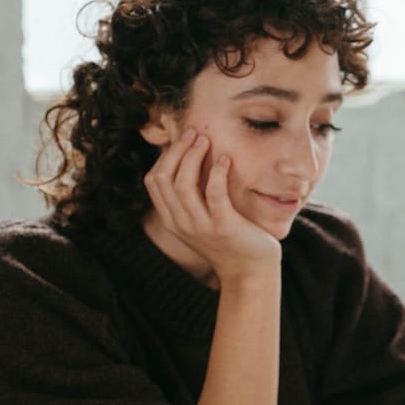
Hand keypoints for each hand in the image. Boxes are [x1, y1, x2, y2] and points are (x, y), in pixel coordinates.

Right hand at [144, 129, 279, 281]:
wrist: (250, 271)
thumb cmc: (229, 239)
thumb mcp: (201, 218)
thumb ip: (191, 196)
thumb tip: (188, 158)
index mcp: (171, 219)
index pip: (153, 180)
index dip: (165, 156)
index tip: (183, 139)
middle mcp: (180, 223)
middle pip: (163, 178)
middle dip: (177, 150)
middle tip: (194, 133)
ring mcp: (200, 226)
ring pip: (183, 184)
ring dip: (193, 157)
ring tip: (206, 140)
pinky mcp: (223, 226)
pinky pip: (214, 193)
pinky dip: (218, 172)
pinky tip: (226, 160)